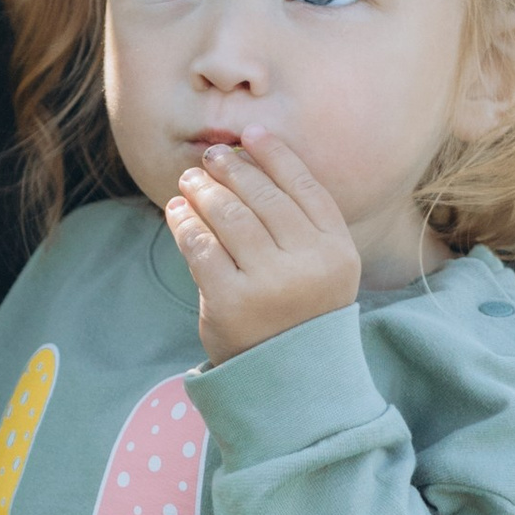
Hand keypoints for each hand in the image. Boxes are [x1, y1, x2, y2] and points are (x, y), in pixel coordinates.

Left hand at [165, 129, 362, 361]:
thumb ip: (300, 220)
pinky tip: (177, 211)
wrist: (287, 379)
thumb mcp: (321, 268)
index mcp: (337, 251)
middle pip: (264, 198)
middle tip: (211, 157)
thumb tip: (251, 155)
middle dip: (233, 170)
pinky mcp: (229, 302)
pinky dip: (185, 223)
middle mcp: (308, 265)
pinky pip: (201, 247)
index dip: (276, 155)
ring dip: (204, 191)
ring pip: (229, 217)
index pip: (304, 187)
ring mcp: (269, 284)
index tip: (250, 134)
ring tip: (190, 180)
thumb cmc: (301, 311)